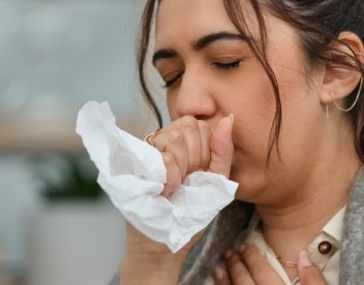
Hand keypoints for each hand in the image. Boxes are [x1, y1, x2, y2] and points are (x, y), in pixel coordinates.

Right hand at [121, 114, 234, 283]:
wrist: (163, 244)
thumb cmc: (188, 215)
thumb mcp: (215, 182)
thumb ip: (222, 151)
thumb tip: (229, 118)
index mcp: (180, 143)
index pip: (198, 123)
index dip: (204, 150)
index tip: (197, 174)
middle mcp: (159, 141)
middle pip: (188, 126)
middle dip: (195, 158)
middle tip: (185, 181)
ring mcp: (145, 151)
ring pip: (175, 138)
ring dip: (182, 169)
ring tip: (173, 187)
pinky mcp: (134, 164)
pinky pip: (163, 157)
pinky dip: (171, 178)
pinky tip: (164, 192)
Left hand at [214, 245, 327, 284]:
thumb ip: (315, 281)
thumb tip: (302, 255)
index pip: (263, 273)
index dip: (252, 258)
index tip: (244, 246)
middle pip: (245, 283)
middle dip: (236, 266)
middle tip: (229, 252)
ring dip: (225, 282)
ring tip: (218, 269)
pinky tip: (219, 283)